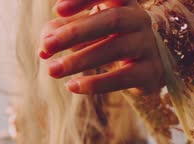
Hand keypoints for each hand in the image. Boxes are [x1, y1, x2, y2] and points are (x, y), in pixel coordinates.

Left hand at [39, 0, 164, 93]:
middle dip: (75, 32)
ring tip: (51, 70)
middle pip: (111, 20)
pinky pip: (123, 77)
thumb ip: (60, 33)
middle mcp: (139, 19)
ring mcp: (147, 44)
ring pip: (115, 48)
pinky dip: (95, 83)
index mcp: (122, 2)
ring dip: (79, 60)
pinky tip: (71, 86)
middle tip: (46, 45)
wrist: (144, 68)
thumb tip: (43, 49)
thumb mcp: (83, 31)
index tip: (57, 10)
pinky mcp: (150, 72)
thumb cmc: (106, 40)